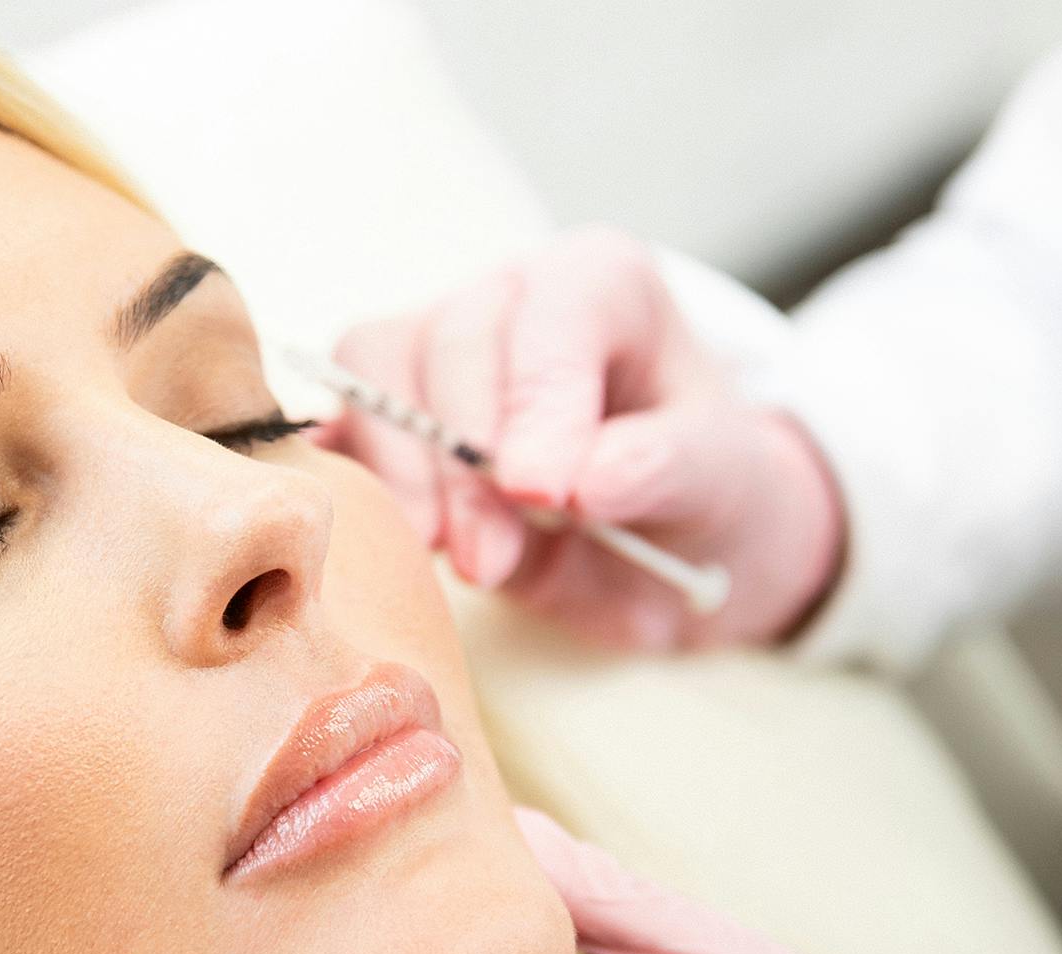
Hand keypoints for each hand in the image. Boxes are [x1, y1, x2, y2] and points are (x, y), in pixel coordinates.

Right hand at [310, 226, 843, 649]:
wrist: (665, 547)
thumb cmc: (701, 493)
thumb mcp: (723, 483)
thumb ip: (663, 467)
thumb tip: (584, 483)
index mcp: (601, 286)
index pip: (552, 314)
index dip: (538, 403)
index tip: (543, 495)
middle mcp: (510, 297)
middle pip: (452, 342)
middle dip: (465, 463)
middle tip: (493, 561)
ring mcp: (436, 349)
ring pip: (375, 373)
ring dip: (405, 477)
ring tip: (460, 561)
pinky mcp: (385, 412)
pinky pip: (338, 422)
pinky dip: (358, 482)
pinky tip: (399, 539)